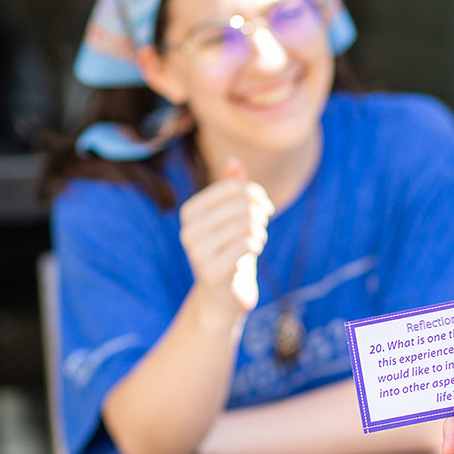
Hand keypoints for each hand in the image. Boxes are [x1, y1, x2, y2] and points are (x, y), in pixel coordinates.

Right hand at [179, 158, 274, 311]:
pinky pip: (247, 243)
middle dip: (260, 211)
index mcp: (190, 211)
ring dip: (260, 229)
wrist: (223, 294)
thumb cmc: (230, 249)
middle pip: (241, 204)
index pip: (232, 186)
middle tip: (263, 223)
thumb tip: (234, 160)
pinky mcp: (211, 269)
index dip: (256, 193)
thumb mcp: (231, 217)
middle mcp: (188, 229)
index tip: (264, 205)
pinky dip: (258, 243)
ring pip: (246, 223)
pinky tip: (254, 250)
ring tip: (257, 238)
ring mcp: (197, 251)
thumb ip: (231, 189)